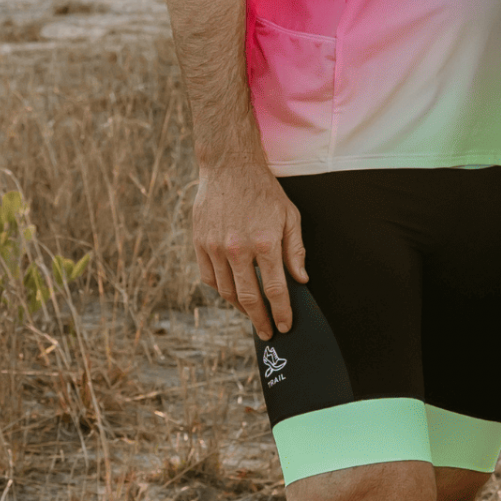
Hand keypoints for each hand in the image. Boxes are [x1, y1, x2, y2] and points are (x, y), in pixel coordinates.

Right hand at [192, 159, 306, 339]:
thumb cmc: (264, 192)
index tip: (285, 326)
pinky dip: (221, 290)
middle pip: (249, 297)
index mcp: (265, 242)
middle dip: (260, 320)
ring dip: (240, 307)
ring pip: (227, 291)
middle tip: (267, 333)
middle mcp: (238, 248)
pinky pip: (209, 277)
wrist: (229, 167)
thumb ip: (295, 250)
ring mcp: (215, 247)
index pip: (275, 290)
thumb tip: (300, 280)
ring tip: (251, 314)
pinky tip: (232, 293)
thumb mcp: (290, 216)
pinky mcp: (200, 243)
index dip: (281, 312)